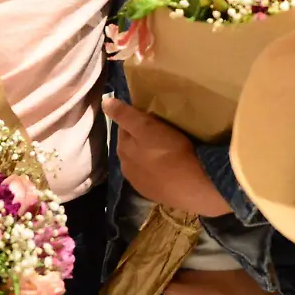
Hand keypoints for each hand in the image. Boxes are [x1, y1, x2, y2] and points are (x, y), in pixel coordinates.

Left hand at [104, 96, 230, 216]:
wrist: (190, 187)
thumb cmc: (169, 151)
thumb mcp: (146, 127)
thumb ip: (125, 115)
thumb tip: (104, 102)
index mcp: (123, 148)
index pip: (124, 127)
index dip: (136, 118)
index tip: (150, 114)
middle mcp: (126, 166)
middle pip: (131, 145)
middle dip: (141, 137)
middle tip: (161, 130)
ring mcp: (139, 182)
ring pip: (141, 162)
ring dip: (149, 154)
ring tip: (167, 148)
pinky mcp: (153, 193)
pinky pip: (152, 176)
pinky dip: (157, 170)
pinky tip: (169, 167)